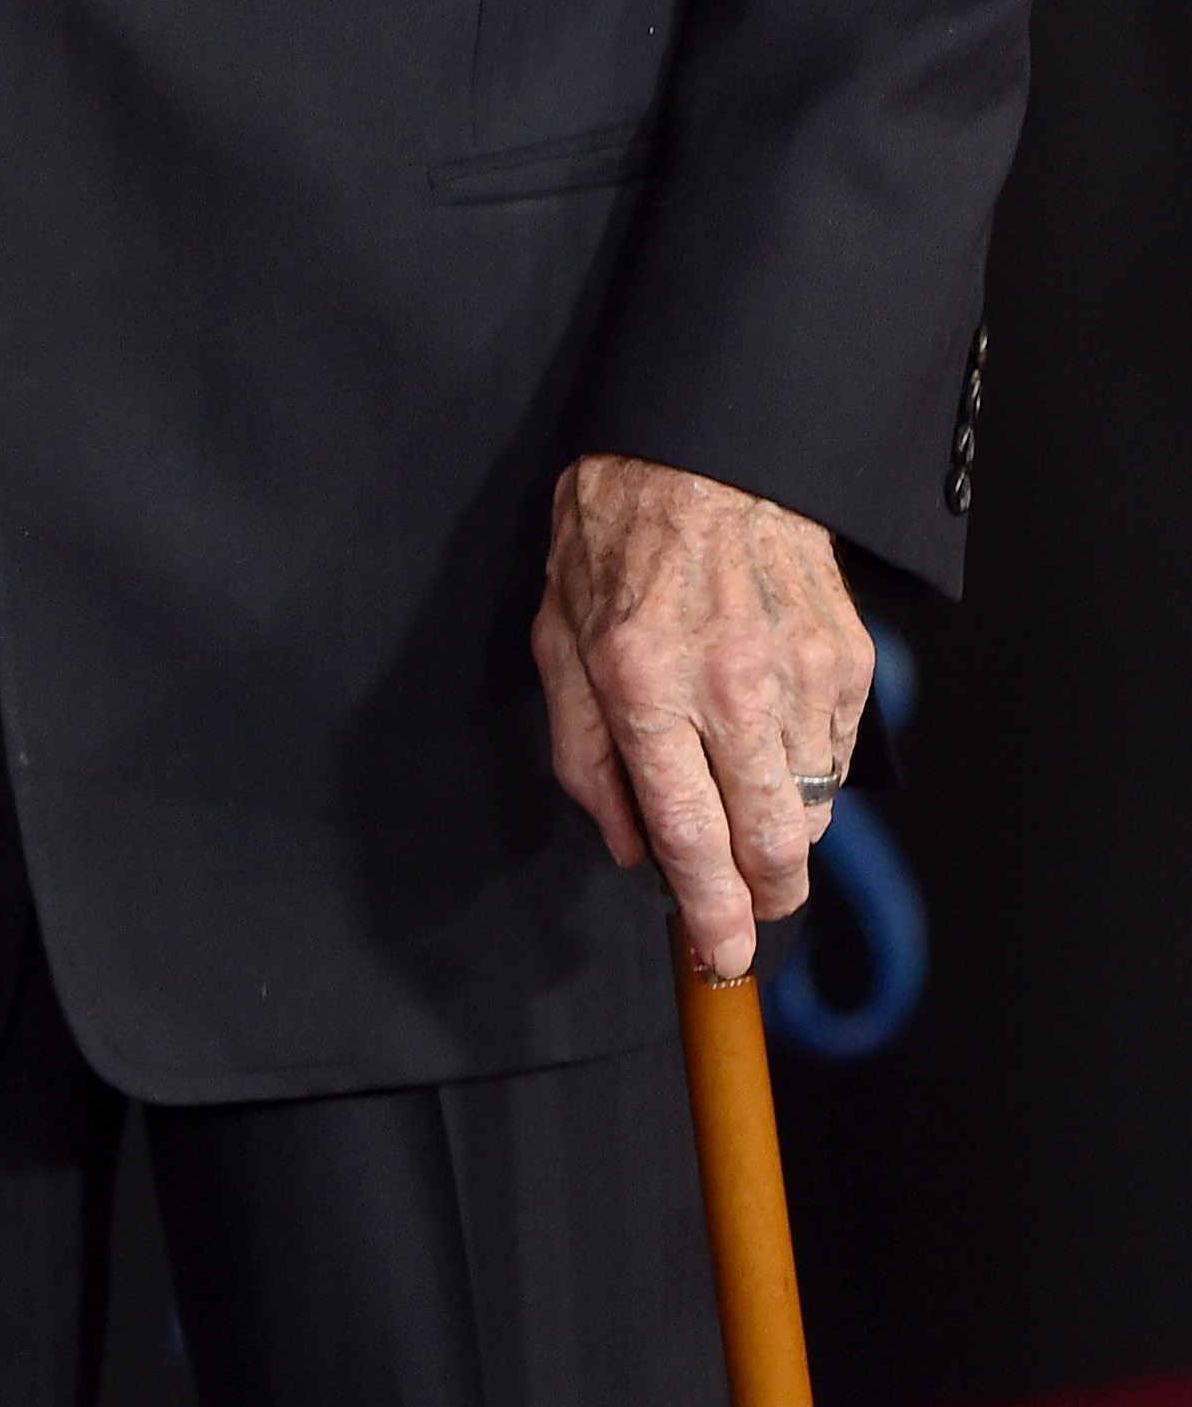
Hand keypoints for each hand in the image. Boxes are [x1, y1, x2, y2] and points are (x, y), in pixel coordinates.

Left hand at [530, 454, 871, 983]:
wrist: (705, 448)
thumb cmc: (615, 537)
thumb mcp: (558, 638)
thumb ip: (585, 755)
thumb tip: (629, 849)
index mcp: (643, 681)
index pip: (691, 834)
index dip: (711, 913)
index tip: (719, 957)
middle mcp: (729, 683)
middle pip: (773, 842)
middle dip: (762, 896)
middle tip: (742, 903)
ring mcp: (800, 671)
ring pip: (813, 810)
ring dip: (780, 828)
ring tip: (740, 786)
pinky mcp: (848, 658)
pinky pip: (838, 757)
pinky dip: (807, 771)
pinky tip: (768, 732)